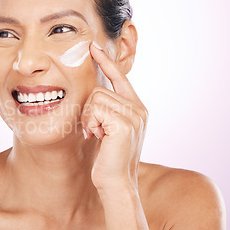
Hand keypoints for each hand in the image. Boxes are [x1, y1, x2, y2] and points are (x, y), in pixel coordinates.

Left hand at [81, 42, 147, 191]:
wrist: (116, 182)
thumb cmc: (108, 157)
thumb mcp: (108, 128)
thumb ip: (107, 109)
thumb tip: (93, 90)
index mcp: (137, 107)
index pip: (120, 77)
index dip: (106, 62)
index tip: (93, 46)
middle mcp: (139, 108)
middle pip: (100, 90)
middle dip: (89, 111)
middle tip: (95, 131)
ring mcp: (134, 115)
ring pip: (96, 99)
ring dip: (89, 119)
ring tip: (98, 136)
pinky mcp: (125, 123)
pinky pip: (96, 110)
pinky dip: (91, 124)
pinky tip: (99, 138)